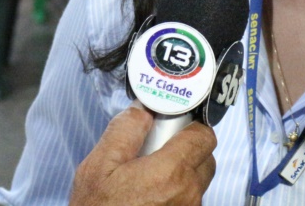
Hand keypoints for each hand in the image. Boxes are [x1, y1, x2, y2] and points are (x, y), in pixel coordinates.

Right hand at [69, 103, 216, 205]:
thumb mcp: (98, 166)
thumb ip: (125, 131)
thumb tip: (144, 108)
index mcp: (171, 172)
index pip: (203, 136)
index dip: (191, 125)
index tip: (173, 125)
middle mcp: (189, 194)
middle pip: (205, 158)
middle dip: (188, 148)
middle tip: (159, 149)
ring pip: (199, 181)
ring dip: (183, 172)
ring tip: (152, 175)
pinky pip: (190, 199)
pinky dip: (178, 192)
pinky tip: (152, 194)